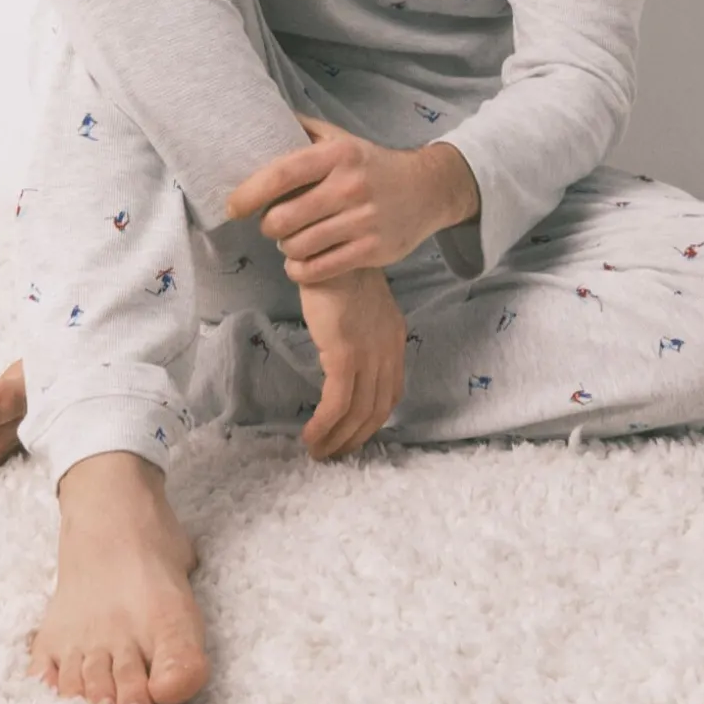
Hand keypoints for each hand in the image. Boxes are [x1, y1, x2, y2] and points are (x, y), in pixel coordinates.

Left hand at [225, 115, 435, 283]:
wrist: (427, 190)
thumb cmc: (373, 164)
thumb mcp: (344, 139)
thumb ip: (305, 129)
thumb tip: (262, 117)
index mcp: (339, 154)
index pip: (282, 173)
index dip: (249, 192)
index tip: (232, 207)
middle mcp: (350, 186)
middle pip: (283, 218)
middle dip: (268, 226)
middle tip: (273, 224)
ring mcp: (363, 220)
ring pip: (298, 247)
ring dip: (286, 248)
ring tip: (292, 240)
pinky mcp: (373, 250)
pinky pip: (319, 269)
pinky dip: (301, 270)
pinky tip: (302, 262)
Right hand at [297, 266, 406, 460]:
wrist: (328, 249)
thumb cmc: (336, 272)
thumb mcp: (359, 306)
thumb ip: (361, 332)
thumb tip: (345, 358)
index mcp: (393, 339)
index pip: (391, 392)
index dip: (372, 420)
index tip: (352, 435)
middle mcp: (387, 350)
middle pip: (378, 410)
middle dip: (355, 438)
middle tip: (333, 455)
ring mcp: (369, 354)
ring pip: (358, 412)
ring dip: (338, 439)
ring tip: (317, 453)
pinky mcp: (344, 354)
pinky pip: (337, 403)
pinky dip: (325, 425)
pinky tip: (310, 435)